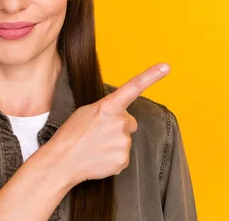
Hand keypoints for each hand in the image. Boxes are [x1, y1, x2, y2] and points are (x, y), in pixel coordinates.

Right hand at [49, 63, 170, 185]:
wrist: (62, 161)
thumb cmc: (71, 135)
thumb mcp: (86, 112)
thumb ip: (107, 110)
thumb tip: (120, 118)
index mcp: (109, 106)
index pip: (134, 87)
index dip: (152, 75)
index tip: (166, 66)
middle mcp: (120, 122)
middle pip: (130, 122)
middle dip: (119, 127)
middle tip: (99, 134)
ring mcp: (123, 142)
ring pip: (125, 141)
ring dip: (114, 143)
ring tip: (95, 147)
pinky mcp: (123, 160)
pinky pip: (123, 157)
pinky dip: (113, 158)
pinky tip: (99, 158)